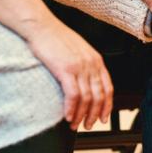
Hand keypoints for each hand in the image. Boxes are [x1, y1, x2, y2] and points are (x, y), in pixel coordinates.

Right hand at [23, 15, 112, 130]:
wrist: (42, 26)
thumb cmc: (57, 38)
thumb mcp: (79, 50)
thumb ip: (86, 65)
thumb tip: (87, 82)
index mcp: (97, 60)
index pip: (108, 88)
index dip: (107, 106)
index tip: (103, 118)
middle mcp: (92, 64)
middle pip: (99, 96)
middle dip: (94, 114)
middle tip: (88, 125)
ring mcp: (80, 67)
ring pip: (87, 98)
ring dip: (82, 115)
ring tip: (75, 124)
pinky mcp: (66, 69)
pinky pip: (73, 95)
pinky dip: (71, 109)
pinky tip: (67, 116)